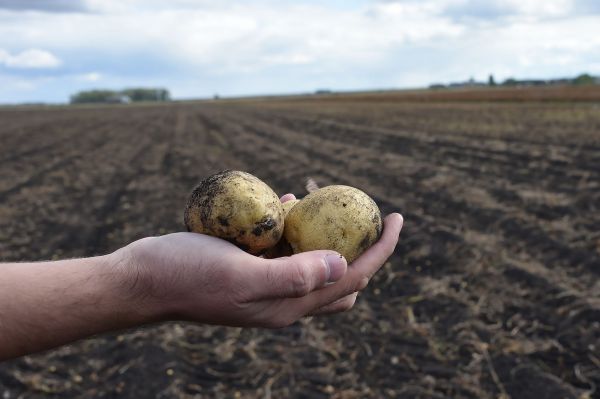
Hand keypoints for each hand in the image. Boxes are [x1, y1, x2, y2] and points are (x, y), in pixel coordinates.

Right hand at [110, 196, 402, 327]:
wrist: (143, 281)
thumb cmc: (186, 276)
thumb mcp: (240, 275)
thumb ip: (293, 276)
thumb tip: (343, 264)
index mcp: (289, 306)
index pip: (352, 277)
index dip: (380, 250)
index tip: (397, 218)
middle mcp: (284, 298)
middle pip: (341, 273)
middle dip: (359, 244)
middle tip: (360, 210)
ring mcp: (267, 283)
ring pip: (313, 258)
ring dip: (323, 231)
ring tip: (320, 199)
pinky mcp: (251, 267)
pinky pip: (283, 246)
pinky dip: (292, 225)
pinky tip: (284, 202)